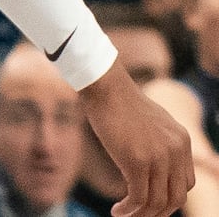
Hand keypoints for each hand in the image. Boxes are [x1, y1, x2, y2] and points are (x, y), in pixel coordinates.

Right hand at [82, 61, 193, 216]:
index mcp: (181, 141)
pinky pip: (139, 198)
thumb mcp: (151, 121)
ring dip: (140, 215)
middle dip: (158, 212)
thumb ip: (158, 141)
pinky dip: (129, 210)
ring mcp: (158, 157)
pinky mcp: (137, 162)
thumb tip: (148, 159)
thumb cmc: (119, 99)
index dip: (169, 197)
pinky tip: (117, 210)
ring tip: (123, 215)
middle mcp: (176, 151)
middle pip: (175, 198)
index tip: (149, 201)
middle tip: (138, 214)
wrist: (106, 86)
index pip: (185, 183)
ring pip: (157, 202)